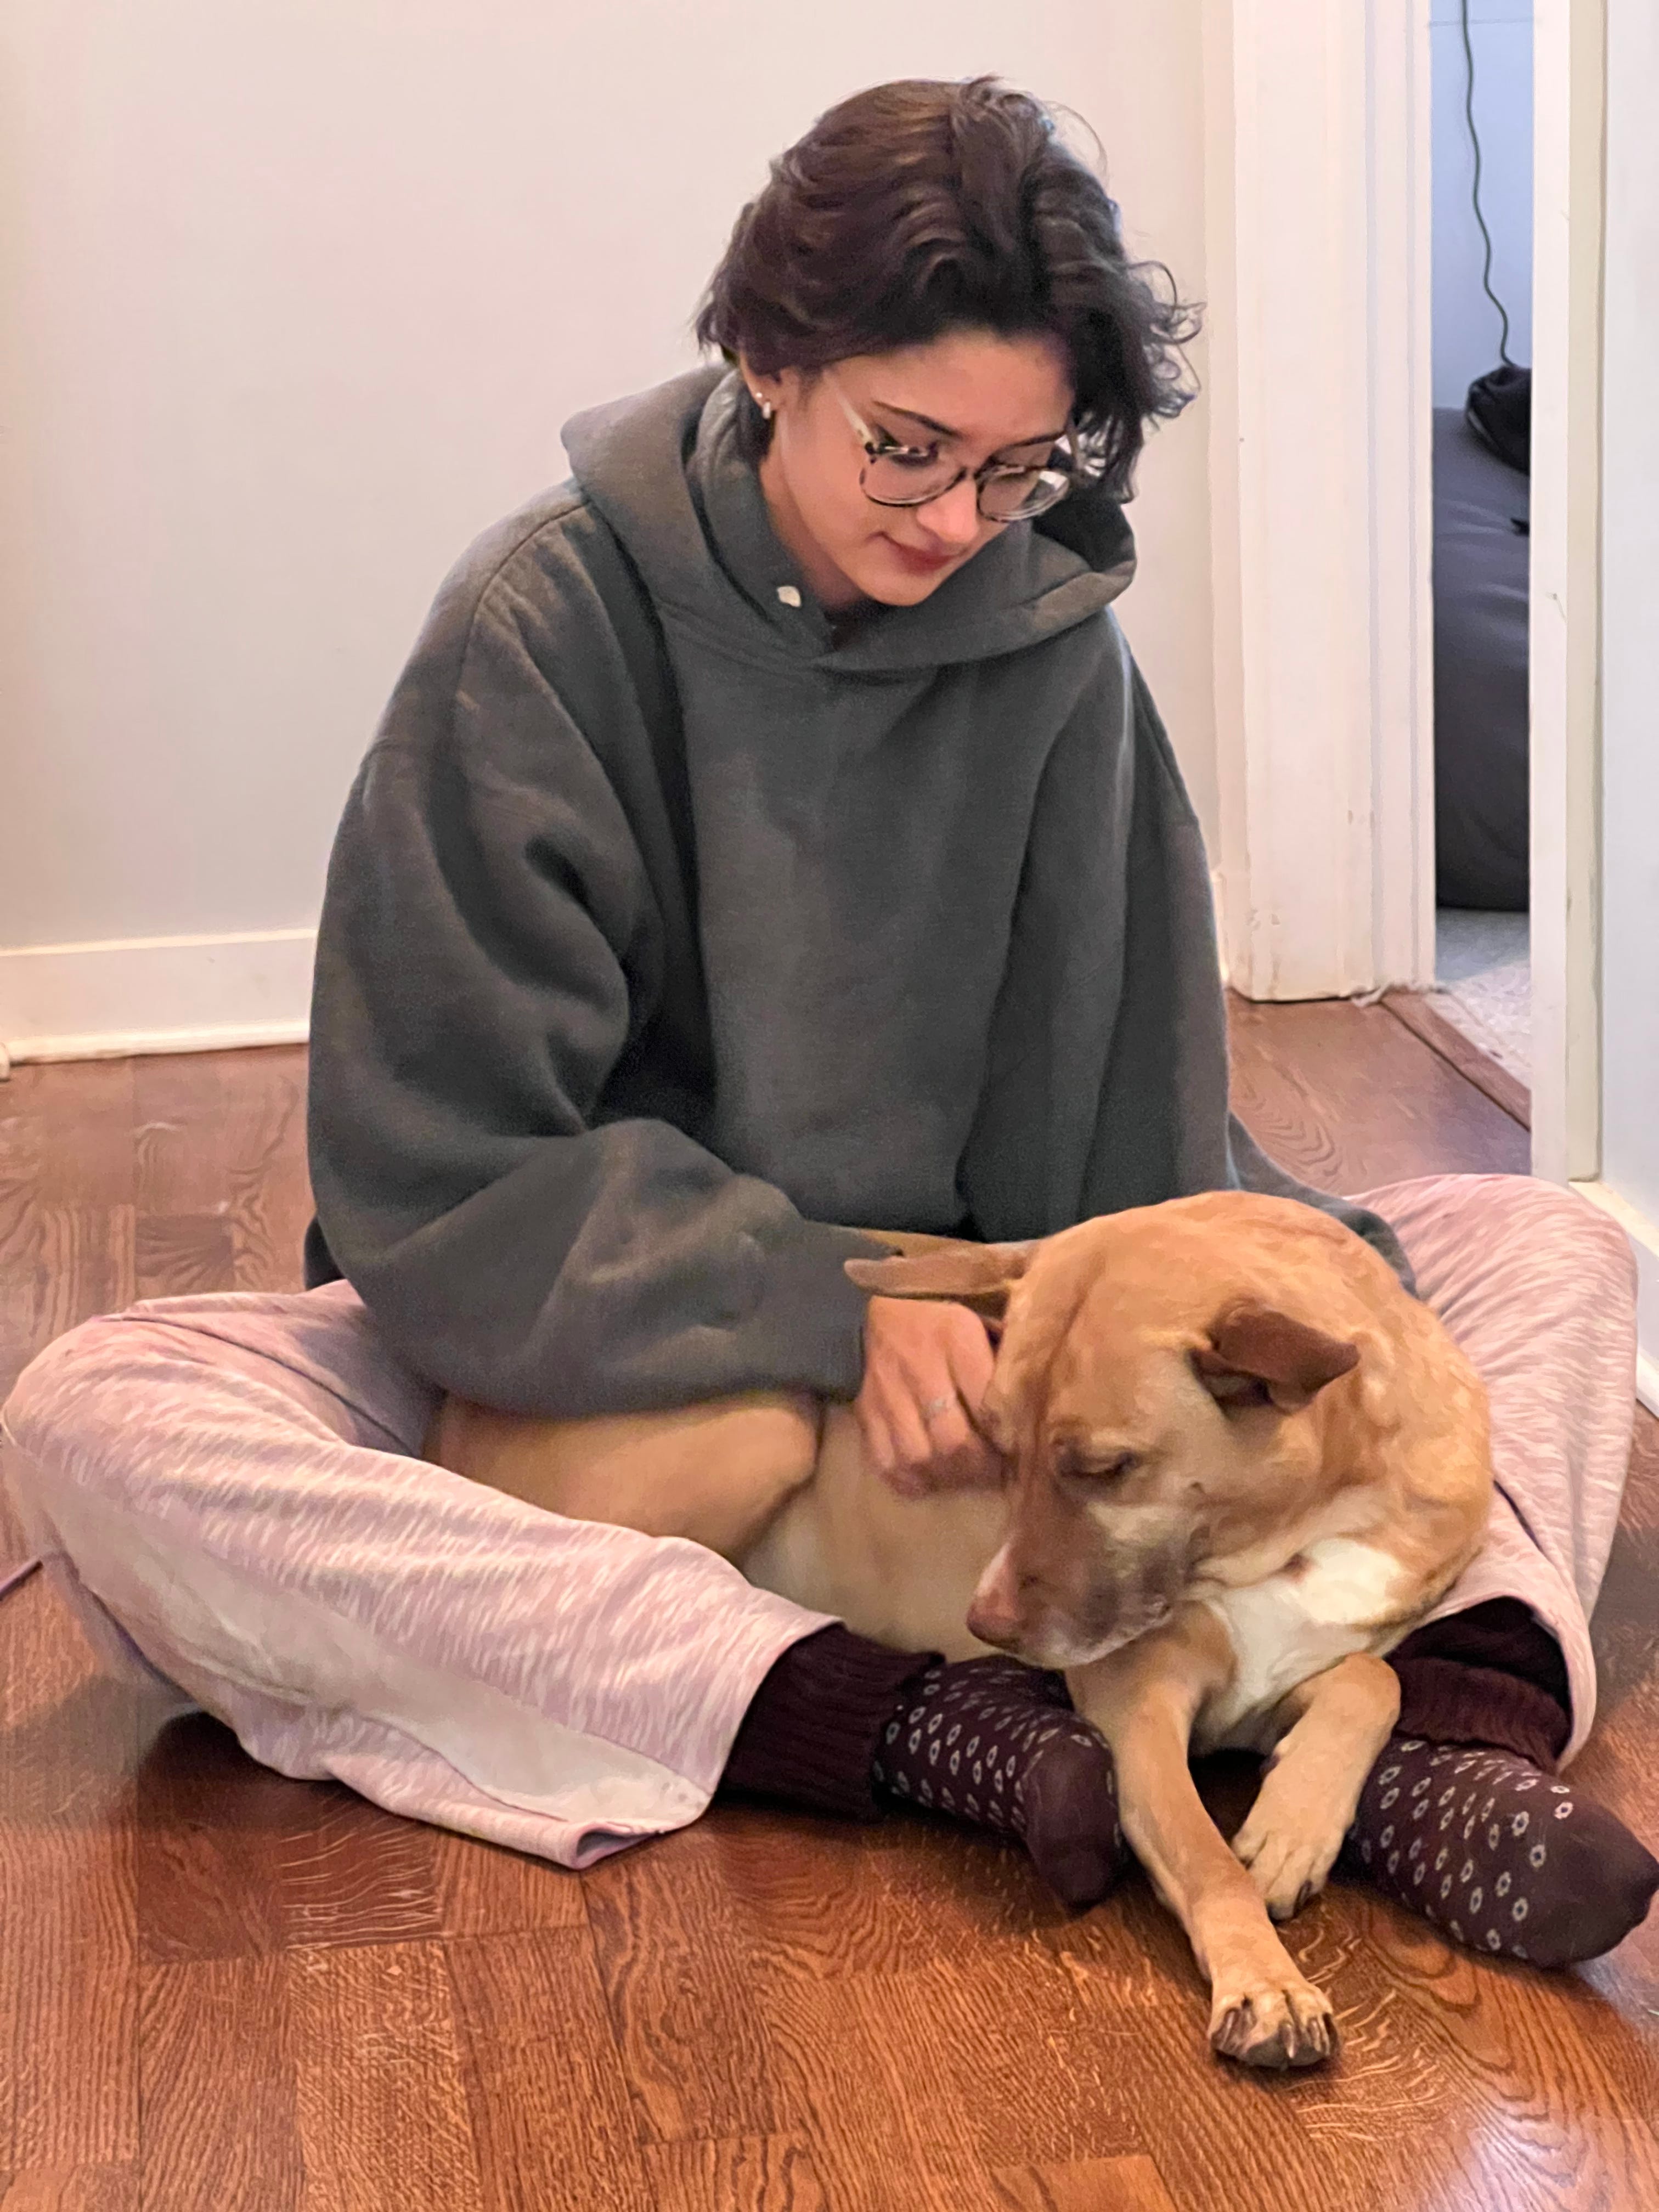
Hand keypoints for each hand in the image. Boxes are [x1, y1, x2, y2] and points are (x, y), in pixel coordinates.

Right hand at [855, 1296, 1003, 1497]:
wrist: (875, 1304)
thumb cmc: (941, 1316)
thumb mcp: (979, 1319)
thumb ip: (1002, 1356)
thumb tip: (1033, 1403)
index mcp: (956, 1338)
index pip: (987, 1403)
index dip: (1007, 1436)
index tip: (1021, 1447)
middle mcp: (919, 1368)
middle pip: (953, 1440)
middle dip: (981, 1467)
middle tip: (998, 1472)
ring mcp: (887, 1394)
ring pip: (919, 1458)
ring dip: (948, 1478)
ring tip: (967, 1477)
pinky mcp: (866, 1412)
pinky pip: (886, 1462)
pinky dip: (910, 1480)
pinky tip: (930, 1478)